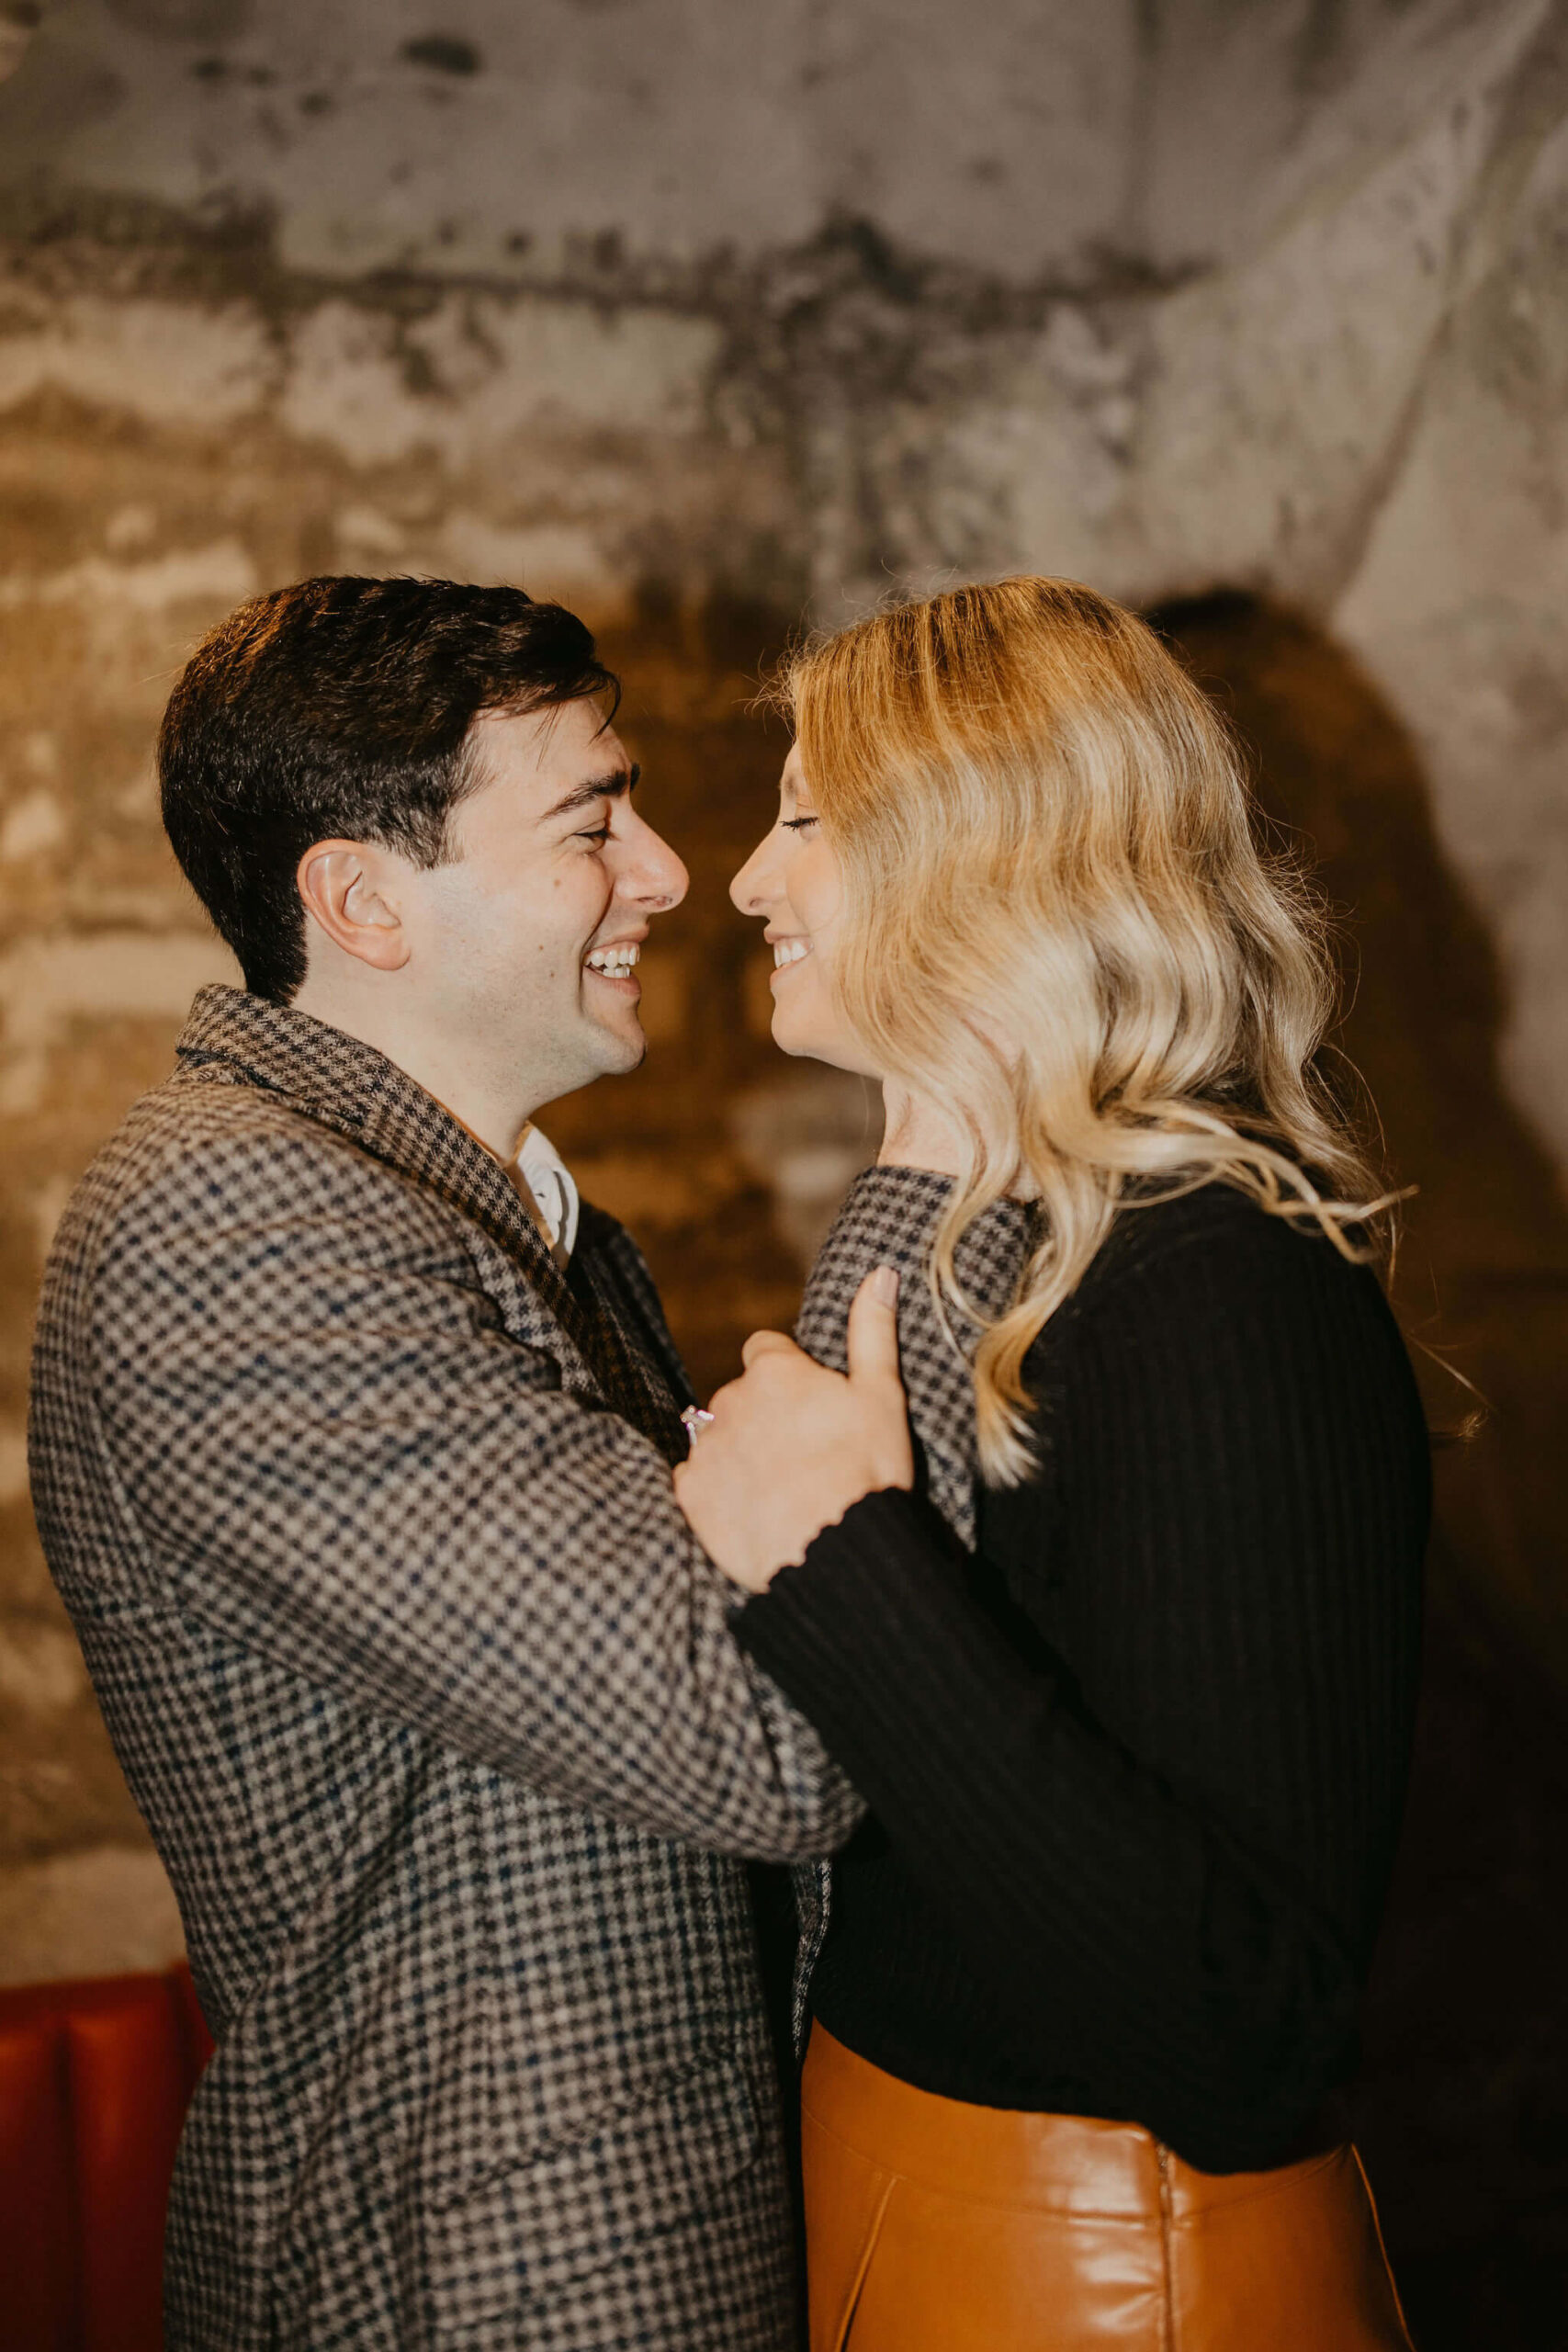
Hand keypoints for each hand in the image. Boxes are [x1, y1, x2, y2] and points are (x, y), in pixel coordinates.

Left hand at [673, 1267, 912, 1593]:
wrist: (837, 1553)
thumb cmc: (867, 1471)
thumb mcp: (883, 1395)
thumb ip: (872, 1331)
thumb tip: (880, 1271)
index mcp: (775, 1371)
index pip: (766, 1350)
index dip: (790, 1377)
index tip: (813, 1408)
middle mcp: (729, 1399)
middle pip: (742, 1396)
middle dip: (766, 1416)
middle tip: (805, 1455)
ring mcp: (706, 1447)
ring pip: (719, 1436)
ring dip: (741, 1452)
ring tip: (783, 1489)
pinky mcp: (690, 1493)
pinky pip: (697, 1480)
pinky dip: (718, 1490)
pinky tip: (754, 1509)